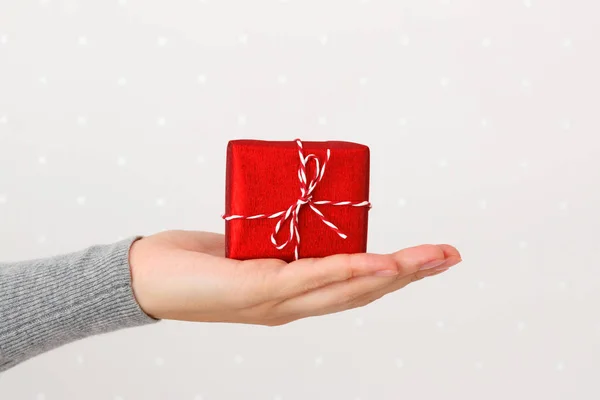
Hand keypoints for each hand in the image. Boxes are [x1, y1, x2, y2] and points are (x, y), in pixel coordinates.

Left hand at [128, 230, 461, 325]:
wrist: (147, 279)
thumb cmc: (195, 263)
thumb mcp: (247, 245)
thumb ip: (275, 239)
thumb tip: (294, 214)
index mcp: (294, 293)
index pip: (354, 286)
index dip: (394, 274)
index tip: (427, 257)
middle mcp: (292, 304)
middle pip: (363, 291)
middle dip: (410, 275)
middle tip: (448, 256)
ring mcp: (277, 300)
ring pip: (346, 288)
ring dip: (392, 274)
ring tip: (428, 260)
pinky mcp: (257, 289)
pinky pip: (311, 280)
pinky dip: (348, 272)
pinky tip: (376, 263)